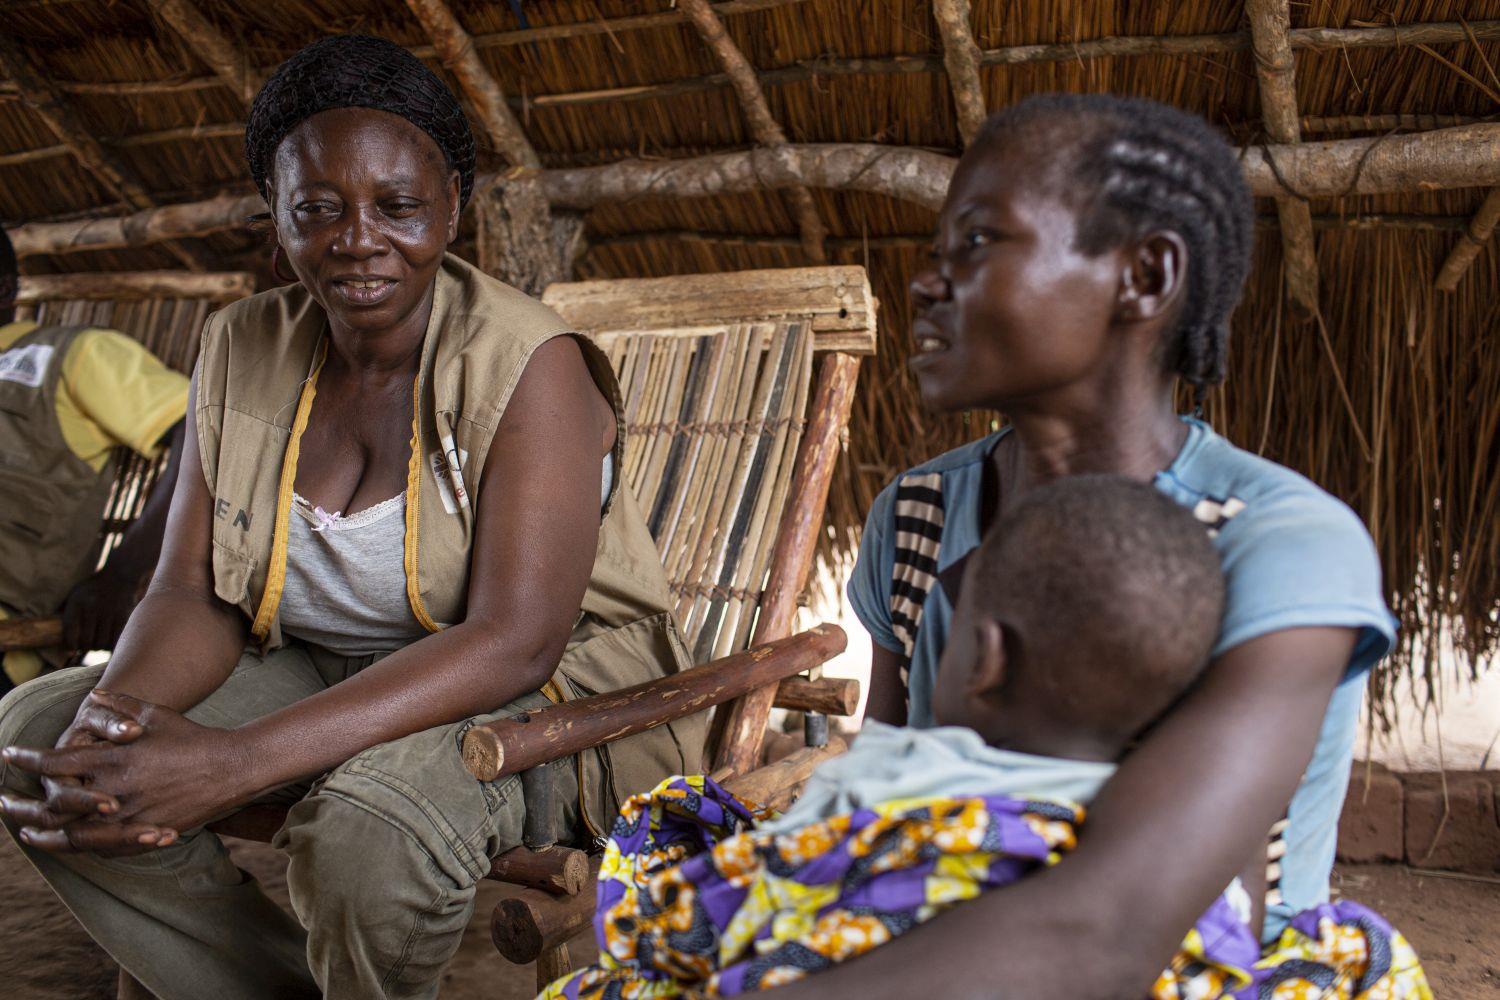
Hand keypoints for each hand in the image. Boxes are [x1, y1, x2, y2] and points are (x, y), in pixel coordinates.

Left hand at [2, 690, 246, 845]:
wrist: (230, 769)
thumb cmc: (192, 737)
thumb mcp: (155, 714)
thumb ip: (120, 707)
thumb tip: (93, 696)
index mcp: (113, 759)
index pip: (54, 763)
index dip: (26, 760)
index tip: (8, 755)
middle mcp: (114, 791)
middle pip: (53, 805)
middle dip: (20, 804)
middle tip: (0, 802)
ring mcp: (128, 817)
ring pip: (70, 835)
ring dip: (42, 834)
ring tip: (25, 831)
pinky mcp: (143, 835)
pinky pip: (100, 849)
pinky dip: (77, 847)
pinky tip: (66, 843)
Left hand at [60, 569, 143, 651]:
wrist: (120, 575)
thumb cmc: (94, 588)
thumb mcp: (75, 593)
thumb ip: (64, 610)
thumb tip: (51, 629)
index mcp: (77, 602)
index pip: (70, 631)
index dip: (70, 645)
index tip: (72, 648)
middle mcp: (92, 607)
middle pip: (87, 640)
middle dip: (86, 647)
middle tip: (88, 646)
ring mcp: (109, 612)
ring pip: (102, 643)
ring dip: (100, 647)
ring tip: (99, 643)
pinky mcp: (124, 616)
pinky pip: (116, 639)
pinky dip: (112, 645)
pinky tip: (110, 641)